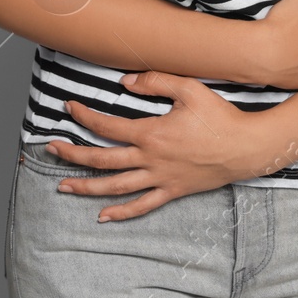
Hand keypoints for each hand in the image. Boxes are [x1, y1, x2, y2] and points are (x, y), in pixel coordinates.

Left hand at [49, 71, 273, 221]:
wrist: (246, 147)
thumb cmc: (220, 117)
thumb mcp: (190, 89)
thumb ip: (156, 81)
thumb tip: (125, 82)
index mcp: (151, 133)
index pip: (107, 126)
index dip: (85, 116)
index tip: (69, 108)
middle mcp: (150, 159)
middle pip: (102, 159)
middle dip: (73, 155)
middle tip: (50, 150)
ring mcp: (160, 179)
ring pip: (116, 187)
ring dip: (87, 187)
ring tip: (63, 187)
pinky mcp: (172, 191)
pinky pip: (142, 206)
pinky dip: (121, 213)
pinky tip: (103, 216)